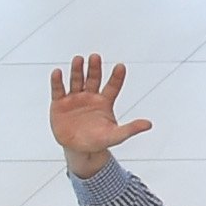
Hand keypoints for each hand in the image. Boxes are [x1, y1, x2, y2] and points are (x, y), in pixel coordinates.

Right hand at [46, 53, 142, 177]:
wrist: (78, 149)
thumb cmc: (99, 140)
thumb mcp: (116, 136)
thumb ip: (131, 129)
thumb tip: (148, 124)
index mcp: (105, 102)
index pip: (113, 86)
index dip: (116, 77)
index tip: (121, 66)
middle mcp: (90, 96)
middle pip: (93, 79)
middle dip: (94, 68)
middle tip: (95, 57)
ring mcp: (75, 98)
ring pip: (76, 81)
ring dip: (77, 70)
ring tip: (79, 59)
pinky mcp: (59, 103)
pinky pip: (58, 90)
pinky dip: (57, 81)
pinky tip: (58, 72)